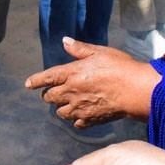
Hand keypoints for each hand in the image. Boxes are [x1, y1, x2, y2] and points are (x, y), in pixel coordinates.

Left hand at [25, 38, 158, 124]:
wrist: (136, 91)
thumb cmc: (119, 67)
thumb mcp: (99, 52)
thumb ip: (79, 49)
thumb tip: (64, 41)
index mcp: (71, 74)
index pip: (46, 78)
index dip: (35, 81)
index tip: (28, 84)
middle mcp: (71, 92)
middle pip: (49, 97)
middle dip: (48, 94)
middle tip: (52, 91)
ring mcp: (80, 108)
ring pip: (60, 112)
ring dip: (60, 107)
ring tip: (66, 103)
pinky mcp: (91, 120)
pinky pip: (76, 122)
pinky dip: (76, 119)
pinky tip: (81, 114)